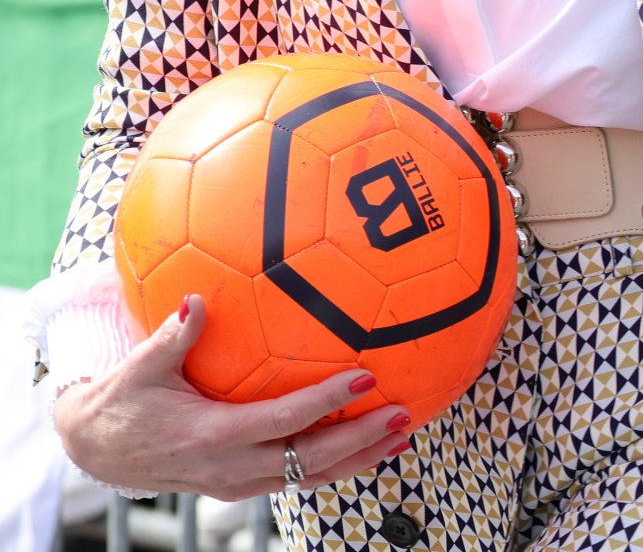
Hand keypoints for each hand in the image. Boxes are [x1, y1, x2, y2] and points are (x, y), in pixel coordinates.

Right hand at [53, 296, 412, 499]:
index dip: (326, 402)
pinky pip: (295, 478)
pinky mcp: (238, 484)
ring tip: (400, 435)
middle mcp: (231, 468)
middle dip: (360, 441)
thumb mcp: (140, 366)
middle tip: (403, 414)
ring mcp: (236, 483)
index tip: (365, 378)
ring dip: (356, 459)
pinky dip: (332, 464)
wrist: (96, 449)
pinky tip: (362, 445)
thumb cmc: (121, 400)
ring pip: (309, 477)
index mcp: (212, 436)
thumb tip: (194, 300)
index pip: (283, 421)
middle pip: (310, 461)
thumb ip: (172, 335)